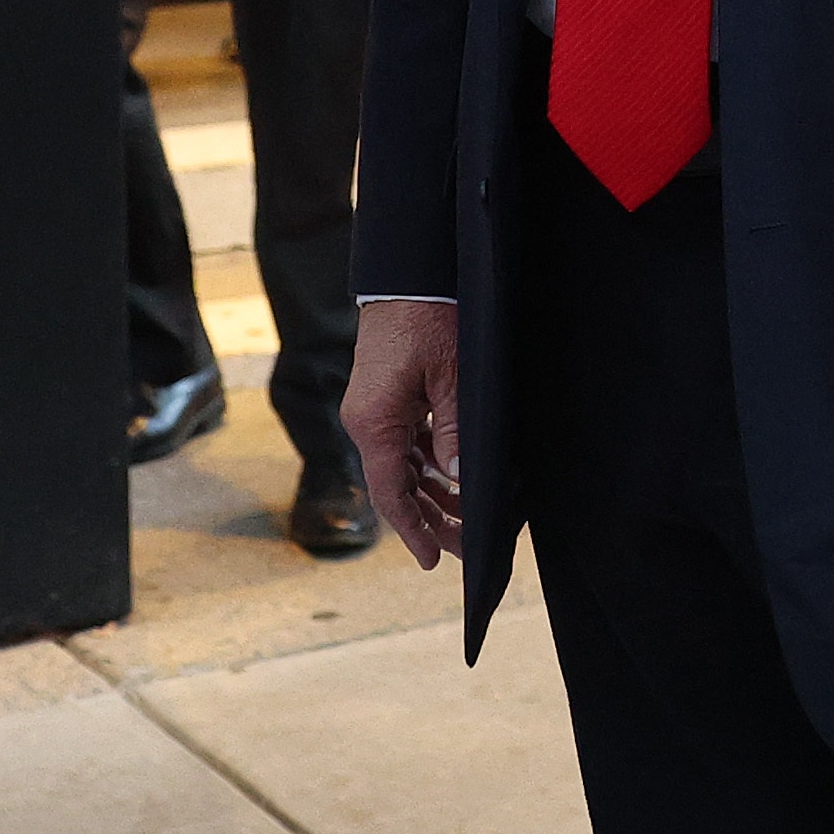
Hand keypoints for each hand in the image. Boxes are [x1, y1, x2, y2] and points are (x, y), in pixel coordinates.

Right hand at [341, 298, 466, 565]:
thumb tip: (459, 478)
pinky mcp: (386, 398)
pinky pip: (405, 443)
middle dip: (431, 519)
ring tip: (466, 516)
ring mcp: (374, 411)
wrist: (408, 274)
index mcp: (374, 423)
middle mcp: (367, 422)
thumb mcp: (451, 377)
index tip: (432, 560)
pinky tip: (453, 477)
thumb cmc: (427, 318)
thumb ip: (454, 431)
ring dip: (432, 492)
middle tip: (464, 546)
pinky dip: (429, 464)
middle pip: (396, 486)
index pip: (390, 494)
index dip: (414, 530)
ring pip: (402, 467)